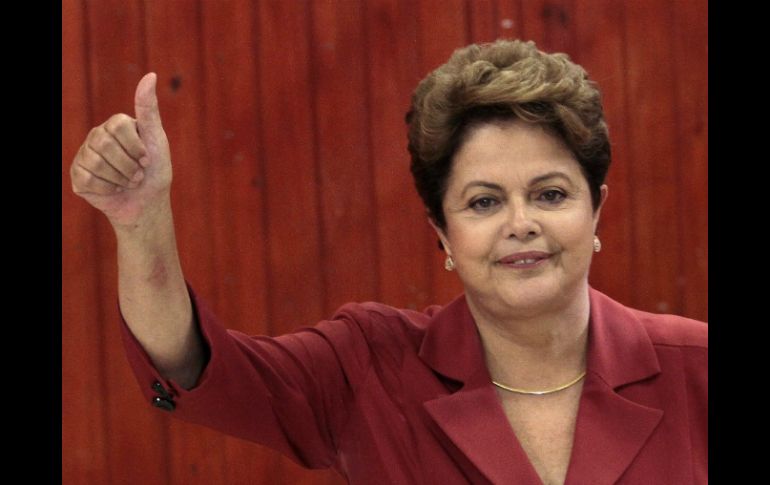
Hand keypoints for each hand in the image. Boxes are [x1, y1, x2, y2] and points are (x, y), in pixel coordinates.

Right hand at [70, 73, 172, 227]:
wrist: (146, 204)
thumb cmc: (155, 171)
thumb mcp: (156, 139)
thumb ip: (149, 109)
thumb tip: (150, 75)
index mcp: (116, 124)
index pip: (118, 126)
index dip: (136, 148)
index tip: (147, 158)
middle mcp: (97, 136)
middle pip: (105, 145)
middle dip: (129, 166)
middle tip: (138, 175)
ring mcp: (85, 155)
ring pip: (96, 163)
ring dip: (120, 179)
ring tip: (128, 182)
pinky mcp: (78, 175)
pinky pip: (88, 179)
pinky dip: (107, 189)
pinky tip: (113, 189)